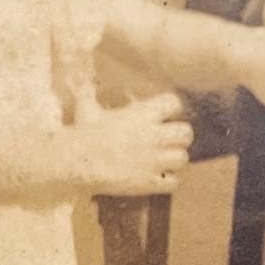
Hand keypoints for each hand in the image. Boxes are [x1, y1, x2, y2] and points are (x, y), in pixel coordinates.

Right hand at [70, 93, 193, 196]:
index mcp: (143, 114)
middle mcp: (154, 136)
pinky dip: (168, 182)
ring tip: (164, 161)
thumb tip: (85, 81)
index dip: (172, 108)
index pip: (174, 103)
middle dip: (180, 137)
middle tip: (169, 141)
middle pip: (186, 133)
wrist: (79, 164)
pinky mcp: (150, 182)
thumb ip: (89, 92)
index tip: (165, 114)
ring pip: (182, 158)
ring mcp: (154, 161)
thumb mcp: (86, 108)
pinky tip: (158, 179)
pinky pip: (173, 182)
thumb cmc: (83, 135)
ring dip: (174, 159)